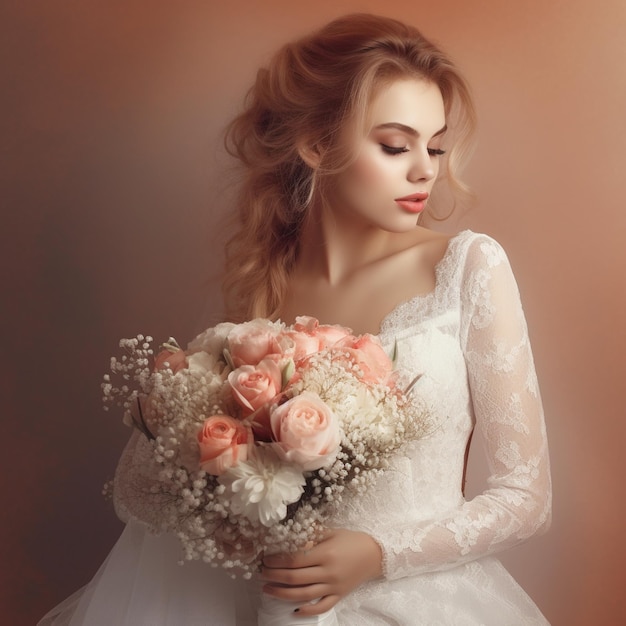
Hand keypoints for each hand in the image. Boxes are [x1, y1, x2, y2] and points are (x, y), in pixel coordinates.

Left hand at [261, 528, 382, 615]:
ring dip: (282, 593)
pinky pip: (321, 607)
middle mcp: (328, 572)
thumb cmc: (351, 540)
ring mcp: (333, 586)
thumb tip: (290, 534)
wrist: (374, 554)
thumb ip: (311, 534)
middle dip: (274, 576)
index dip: (277, 560)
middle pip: (295, 578)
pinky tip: (293, 611)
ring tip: (267, 589)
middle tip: (261, 572)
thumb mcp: (331, 531)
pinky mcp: (338, 596)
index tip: (266, 558)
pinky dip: (307, 611)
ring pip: (303, 595)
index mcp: (325, 553)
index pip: (295, 560)